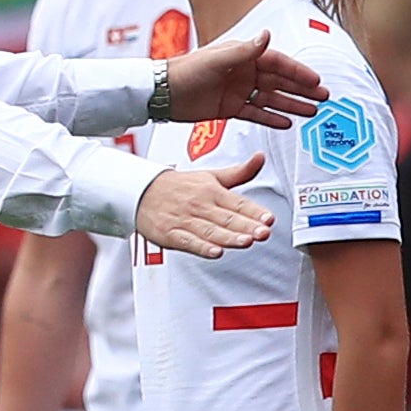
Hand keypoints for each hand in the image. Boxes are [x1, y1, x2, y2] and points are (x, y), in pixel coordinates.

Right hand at [135, 157, 273, 257]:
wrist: (141, 190)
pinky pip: (188, 241)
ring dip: (229, 237)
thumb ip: (240, 172)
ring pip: (210, 231)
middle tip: (263, 233)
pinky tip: (215, 252)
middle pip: (227, 218)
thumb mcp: (211, 176)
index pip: (238, 202)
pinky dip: (201, 247)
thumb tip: (261, 158)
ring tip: (246, 242)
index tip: (269, 219)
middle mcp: (200, 204)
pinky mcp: (171, 233)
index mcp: (212, 190)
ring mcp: (185, 219)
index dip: (255, 212)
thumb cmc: (180, 186)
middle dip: (247, 226)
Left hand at [167, 31, 326, 127]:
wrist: (162, 92)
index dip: (299, 72)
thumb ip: (245, 51)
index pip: (279, 63)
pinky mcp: (231, 108)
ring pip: (272, 99)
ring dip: (292, 104)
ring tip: (312, 112)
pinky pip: (256, 113)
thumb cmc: (186, 71)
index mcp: (244, 56)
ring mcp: (239, 90)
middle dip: (302, 89)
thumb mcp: (217, 60)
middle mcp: (244, 72)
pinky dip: (271, 118)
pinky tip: (287, 123)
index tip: (316, 81)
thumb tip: (267, 36)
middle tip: (323, 98)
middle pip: (280, 82)